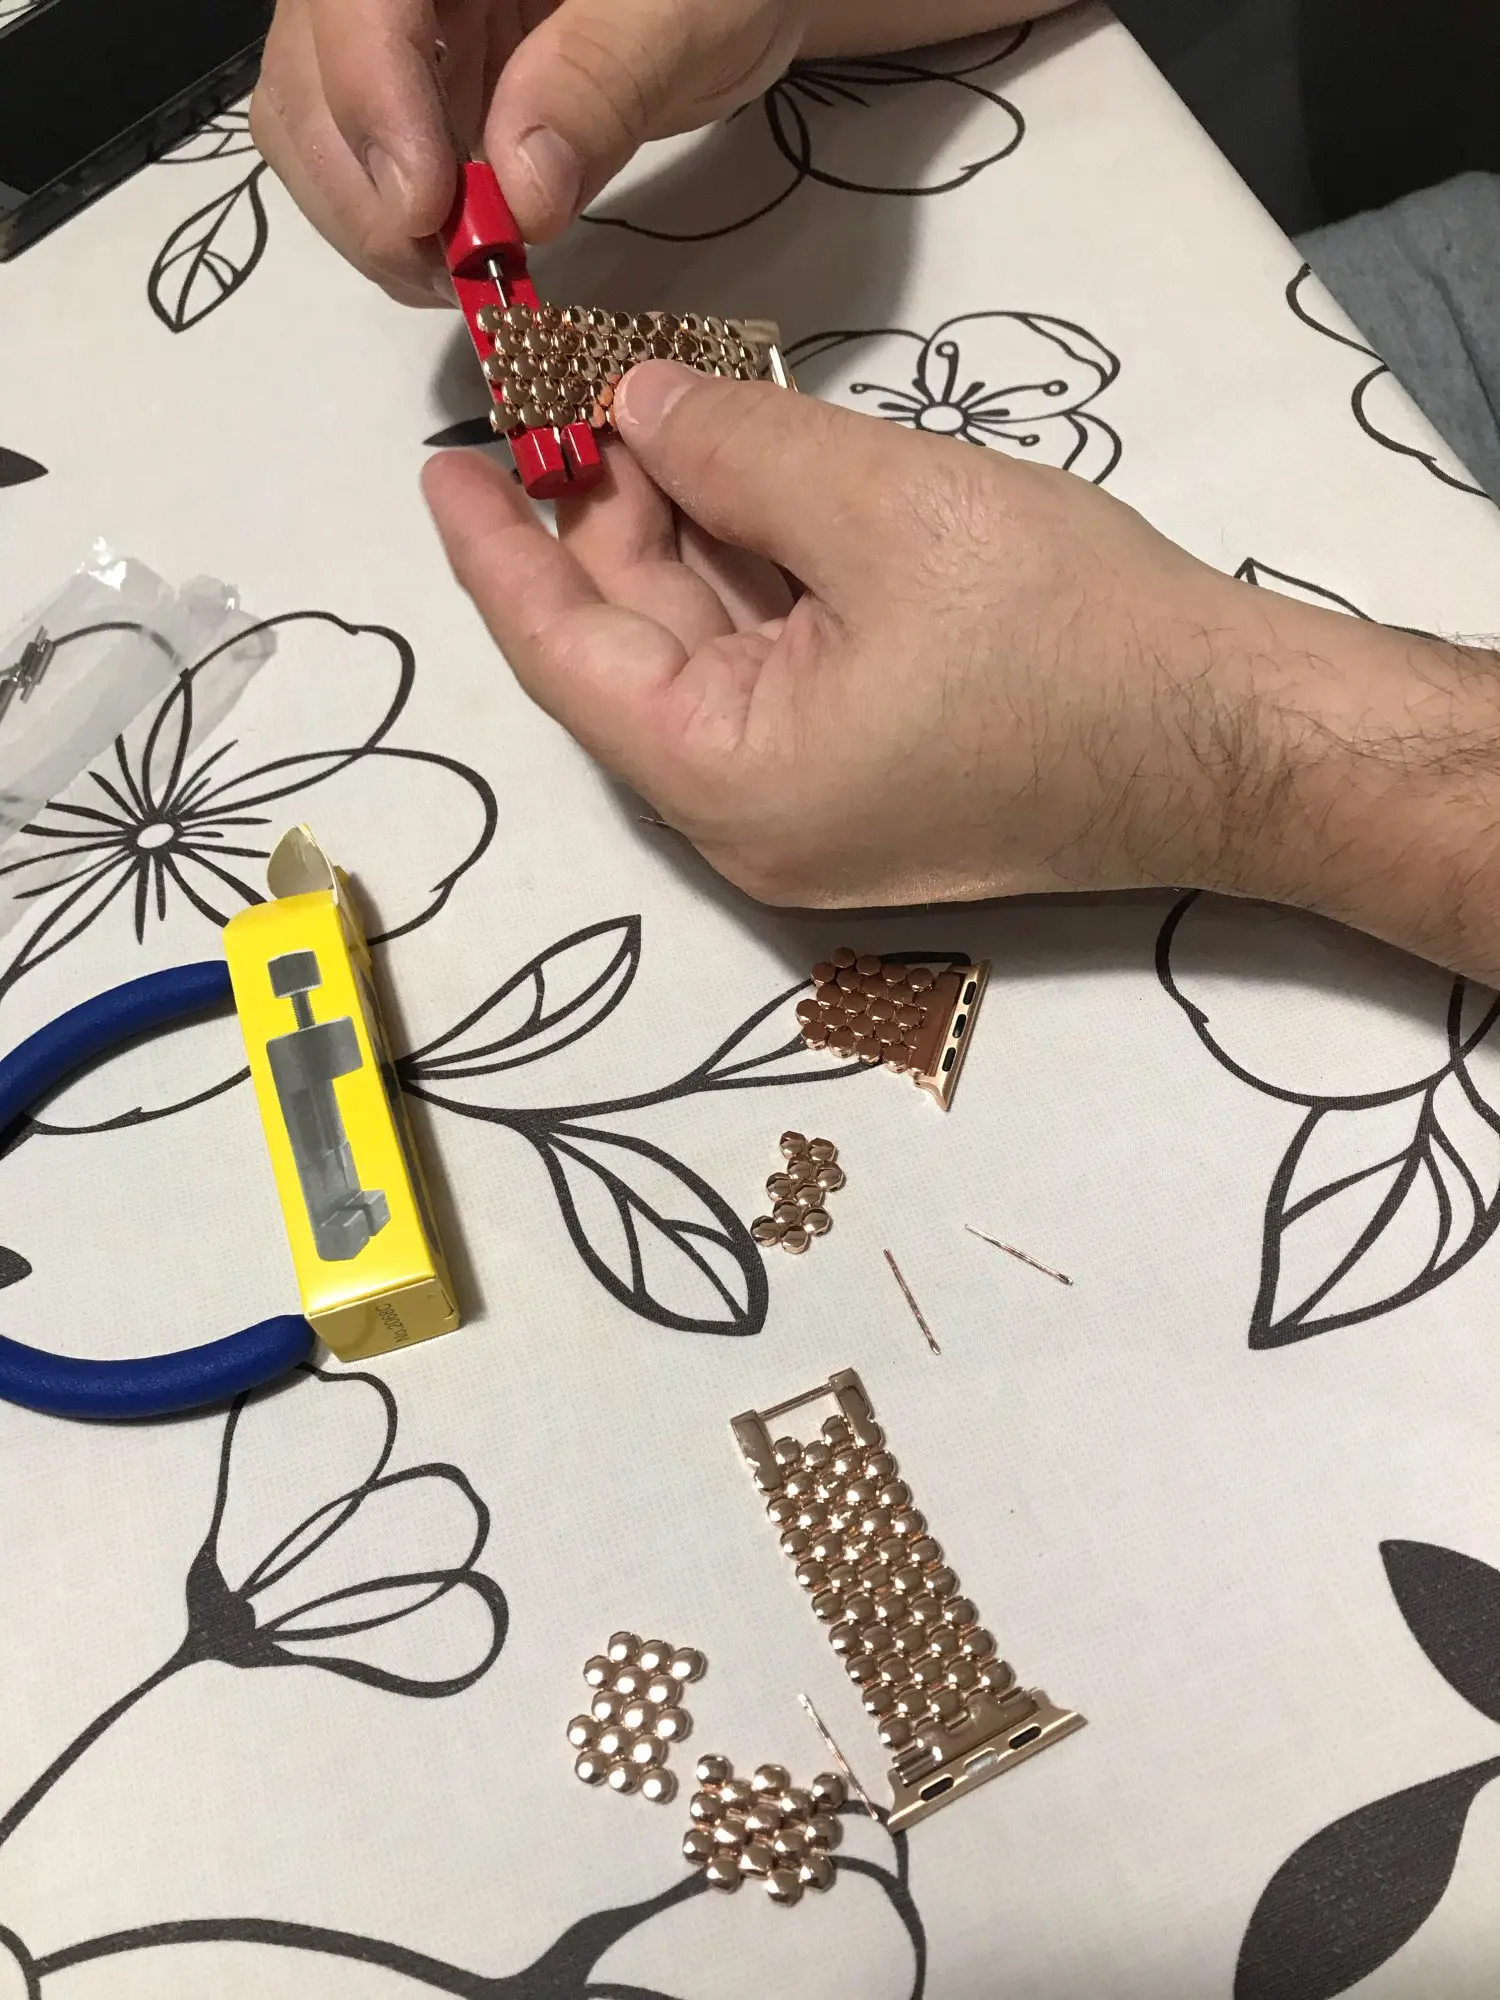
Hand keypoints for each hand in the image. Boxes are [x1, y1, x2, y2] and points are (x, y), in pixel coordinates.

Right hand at [250, 0, 814, 304]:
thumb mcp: (686, 14)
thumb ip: (601, 81)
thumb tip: (520, 191)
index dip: (369, 99)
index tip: (425, 208)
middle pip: (309, 68)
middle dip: (364, 187)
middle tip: (451, 276)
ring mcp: (400, 27)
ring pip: (314, 123)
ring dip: (372, 220)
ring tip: (461, 279)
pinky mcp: (421, 85)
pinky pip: (367, 159)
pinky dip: (401, 225)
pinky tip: (463, 259)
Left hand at [423, 362, 1499, 979]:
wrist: (1235, 742)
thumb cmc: (1071, 637)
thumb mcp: (884, 507)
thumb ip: (733, 448)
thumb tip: (635, 408)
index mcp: (727, 782)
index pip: (564, 656)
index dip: (495, 551)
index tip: (442, 462)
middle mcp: (747, 821)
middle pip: (631, 652)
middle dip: (598, 519)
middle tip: (570, 395)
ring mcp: (810, 812)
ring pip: (704, 654)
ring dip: (677, 538)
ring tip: (652, 418)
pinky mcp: (866, 786)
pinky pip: (770, 673)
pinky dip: (747, 580)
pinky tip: (739, 488)